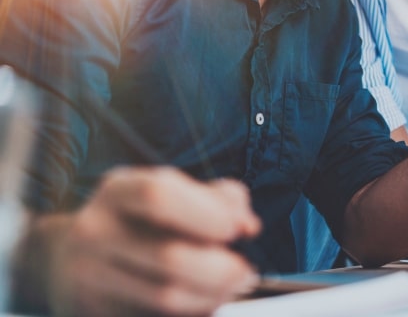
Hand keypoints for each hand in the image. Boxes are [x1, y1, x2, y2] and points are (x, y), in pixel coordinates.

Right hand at [40, 167, 261, 316]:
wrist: (70, 261)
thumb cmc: (144, 222)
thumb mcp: (175, 196)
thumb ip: (220, 199)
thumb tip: (248, 225)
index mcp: (117, 191)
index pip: (159, 195)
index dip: (207, 213)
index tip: (237, 230)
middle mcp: (94, 231)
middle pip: (169, 257)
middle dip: (221, 270)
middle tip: (245, 273)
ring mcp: (87, 277)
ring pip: (165, 298)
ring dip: (212, 297)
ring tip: (230, 289)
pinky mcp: (94, 312)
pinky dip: (192, 312)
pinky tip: (203, 303)